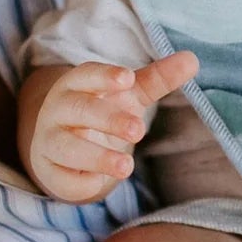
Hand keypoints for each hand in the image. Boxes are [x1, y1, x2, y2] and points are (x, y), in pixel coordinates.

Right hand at [30, 53, 197, 201]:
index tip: (128, 79)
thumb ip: (158, 79)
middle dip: (107, 119)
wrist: (65, 146)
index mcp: (76, 85)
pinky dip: (79, 182)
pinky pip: (60, 178)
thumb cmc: (101, 110)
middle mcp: (57, 110)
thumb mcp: (129, 95)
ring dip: (96, 156)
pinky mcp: (49, 171)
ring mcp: (49, 141)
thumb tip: (192, 59)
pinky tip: (99, 183)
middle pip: (77, 109)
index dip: (104, 76)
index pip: (85, 75)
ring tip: (127, 167)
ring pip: (65, 146)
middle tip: (139, 130)